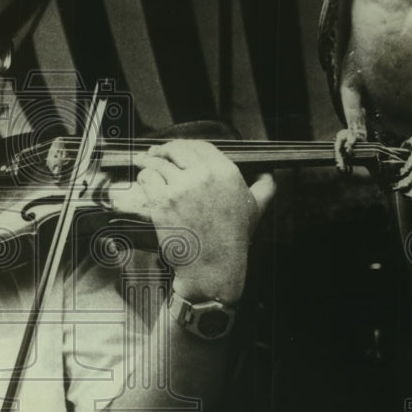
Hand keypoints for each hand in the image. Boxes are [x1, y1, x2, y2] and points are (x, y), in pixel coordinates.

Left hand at [114, 140, 274, 304]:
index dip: (186, 144)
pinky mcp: (162, 202)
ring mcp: (181, 188)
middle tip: (156, 152)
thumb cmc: (233, 239)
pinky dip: (143, 176)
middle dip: (164, 149)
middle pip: (177, 149)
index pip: (201, 145)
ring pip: (158, 162)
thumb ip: (264, 187)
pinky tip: (144, 179)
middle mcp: (204, 176)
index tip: (177, 149)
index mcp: (226, 172)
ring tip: (145, 163)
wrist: (213, 266)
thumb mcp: (257, 209)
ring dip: (150, 161)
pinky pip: (147, 177)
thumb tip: (267, 174)